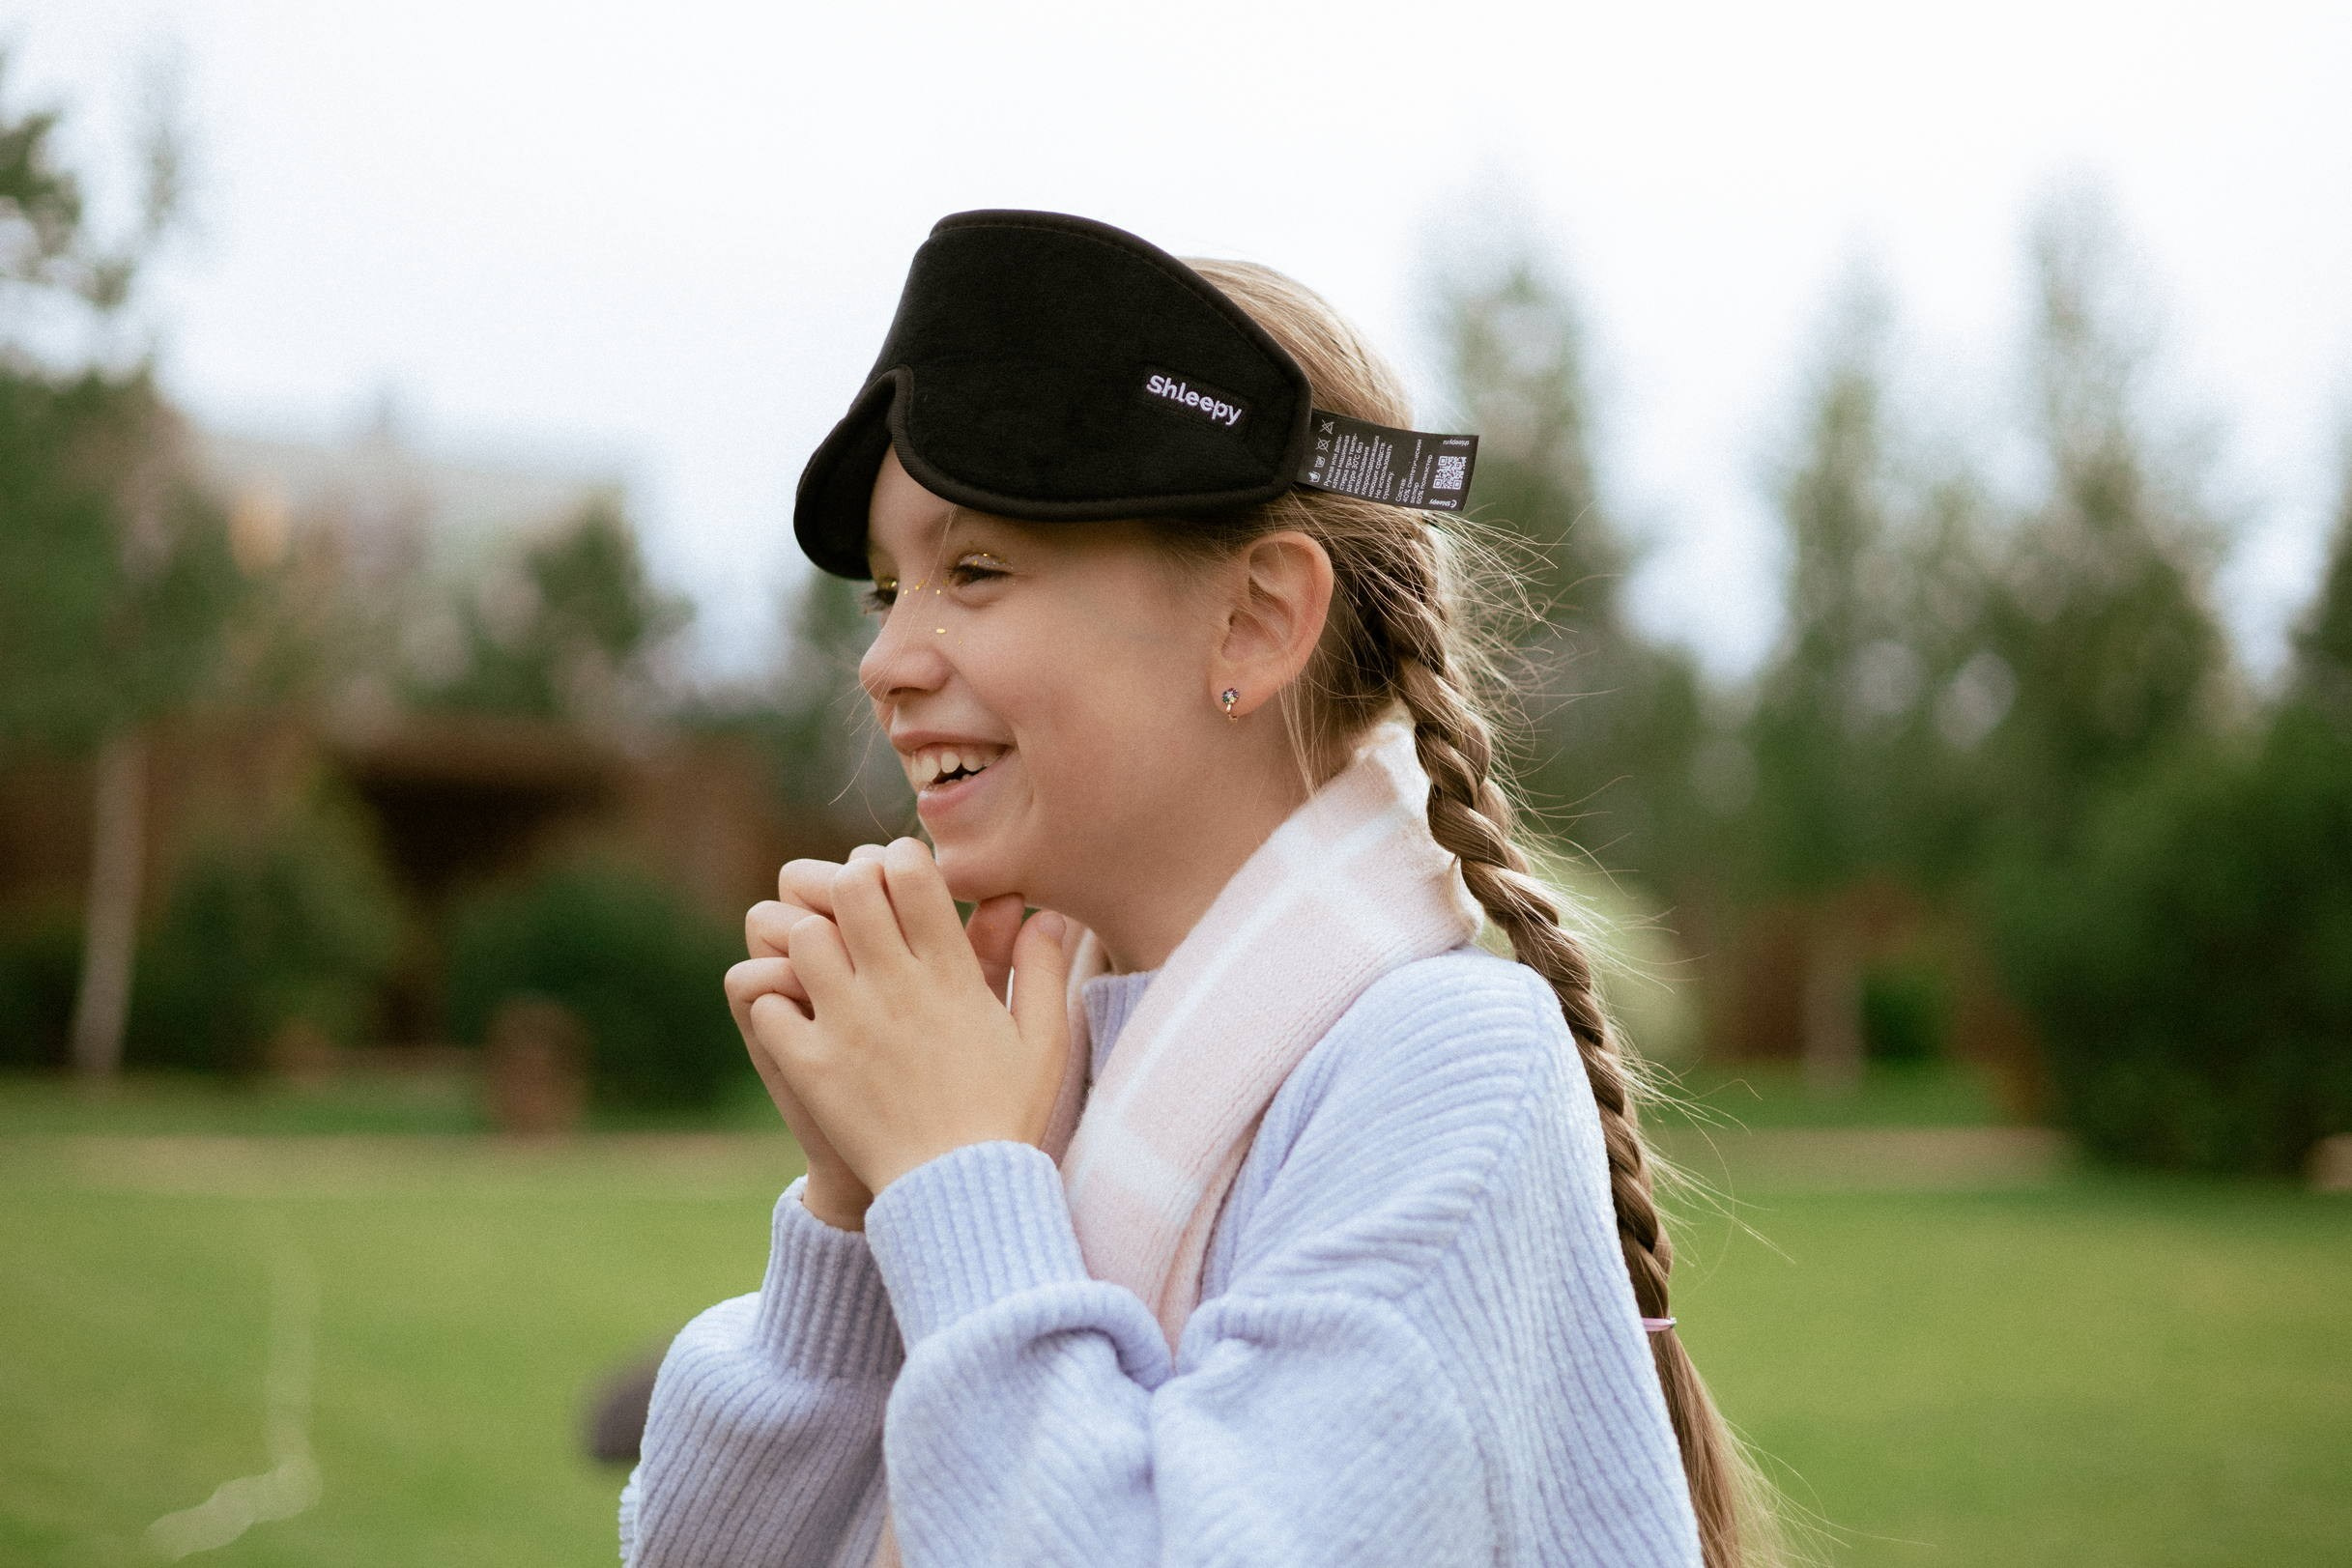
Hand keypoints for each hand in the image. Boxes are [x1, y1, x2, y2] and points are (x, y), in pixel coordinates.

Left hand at [743, 836, 1070, 1197]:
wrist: (958, 1194)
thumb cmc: (1007, 1116)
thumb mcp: (1044, 1041)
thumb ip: (1042, 969)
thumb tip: (1045, 912)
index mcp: (952, 975)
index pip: (910, 873)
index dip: (899, 861)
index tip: (902, 880)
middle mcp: (896, 989)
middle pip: (849, 889)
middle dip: (849, 885)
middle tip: (857, 912)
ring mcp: (848, 1026)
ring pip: (802, 938)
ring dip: (810, 941)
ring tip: (827, 965)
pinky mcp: (812, 1066)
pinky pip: (766, 1004)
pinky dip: (775, 1002)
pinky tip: (799, 1016)